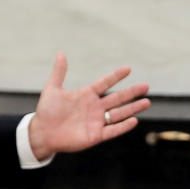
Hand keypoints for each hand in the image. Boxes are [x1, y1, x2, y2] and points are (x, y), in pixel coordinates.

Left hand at [26, 53, 150, 159]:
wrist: (42, 133)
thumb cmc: (46, 112)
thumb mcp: (52, 89)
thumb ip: (59, 72)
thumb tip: (60, 53)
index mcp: (86, 95)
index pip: (104, 83)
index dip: (115, 76)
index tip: (128, 68)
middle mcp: (94, 107)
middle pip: (117, 98)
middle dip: (131, 92)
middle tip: (146, 85)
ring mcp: (96, 121)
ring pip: (119, 113)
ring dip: (133, 108)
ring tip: (147, 102)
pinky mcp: (95, 135)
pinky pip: (112, 130)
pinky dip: (123, 126)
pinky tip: (134, 120)